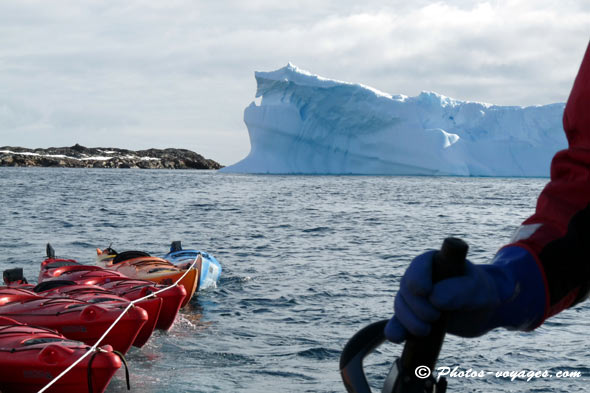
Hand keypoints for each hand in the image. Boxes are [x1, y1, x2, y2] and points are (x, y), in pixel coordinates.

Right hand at [385, 246, 545, 342]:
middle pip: (407, 289)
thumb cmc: (479, 292)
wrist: (479, 311)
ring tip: (425, 331)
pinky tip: (397, 338)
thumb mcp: (477, 289)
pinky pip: (397, 321)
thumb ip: (460, 290)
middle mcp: (418, 276)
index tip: (425, 292)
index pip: (419, 265)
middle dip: (417, 306)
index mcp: (434, 262)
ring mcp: (412, 297)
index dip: (418, 277)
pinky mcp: (411, 316)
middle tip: (435, 317)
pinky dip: (395, 329)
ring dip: (409, 320)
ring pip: (400, 306)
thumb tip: (434, 299)